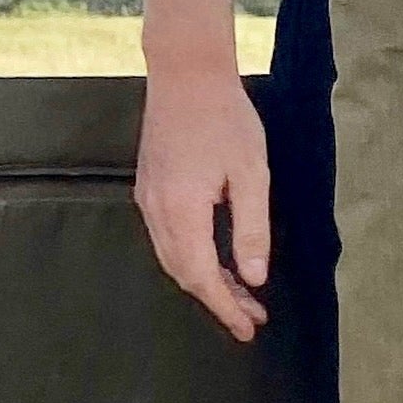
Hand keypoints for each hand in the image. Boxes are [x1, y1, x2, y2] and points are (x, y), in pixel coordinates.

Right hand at [135, 53, 274, 340]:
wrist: (186, 74)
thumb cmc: (225, 118)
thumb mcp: (251, 173)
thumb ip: (251, 229)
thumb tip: (254, 277)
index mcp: (182, 210)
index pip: (202, 276)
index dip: (225, 307)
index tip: (249, 328)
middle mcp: (157, 211)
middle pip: (183, 273)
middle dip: (217, 299)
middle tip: (251, 317)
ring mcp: (148, 200)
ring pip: (173, 258)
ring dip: (204, 280)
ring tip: (239, 293)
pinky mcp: (149, 188)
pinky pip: (166, 239)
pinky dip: (190, 259)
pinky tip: (213, 259)